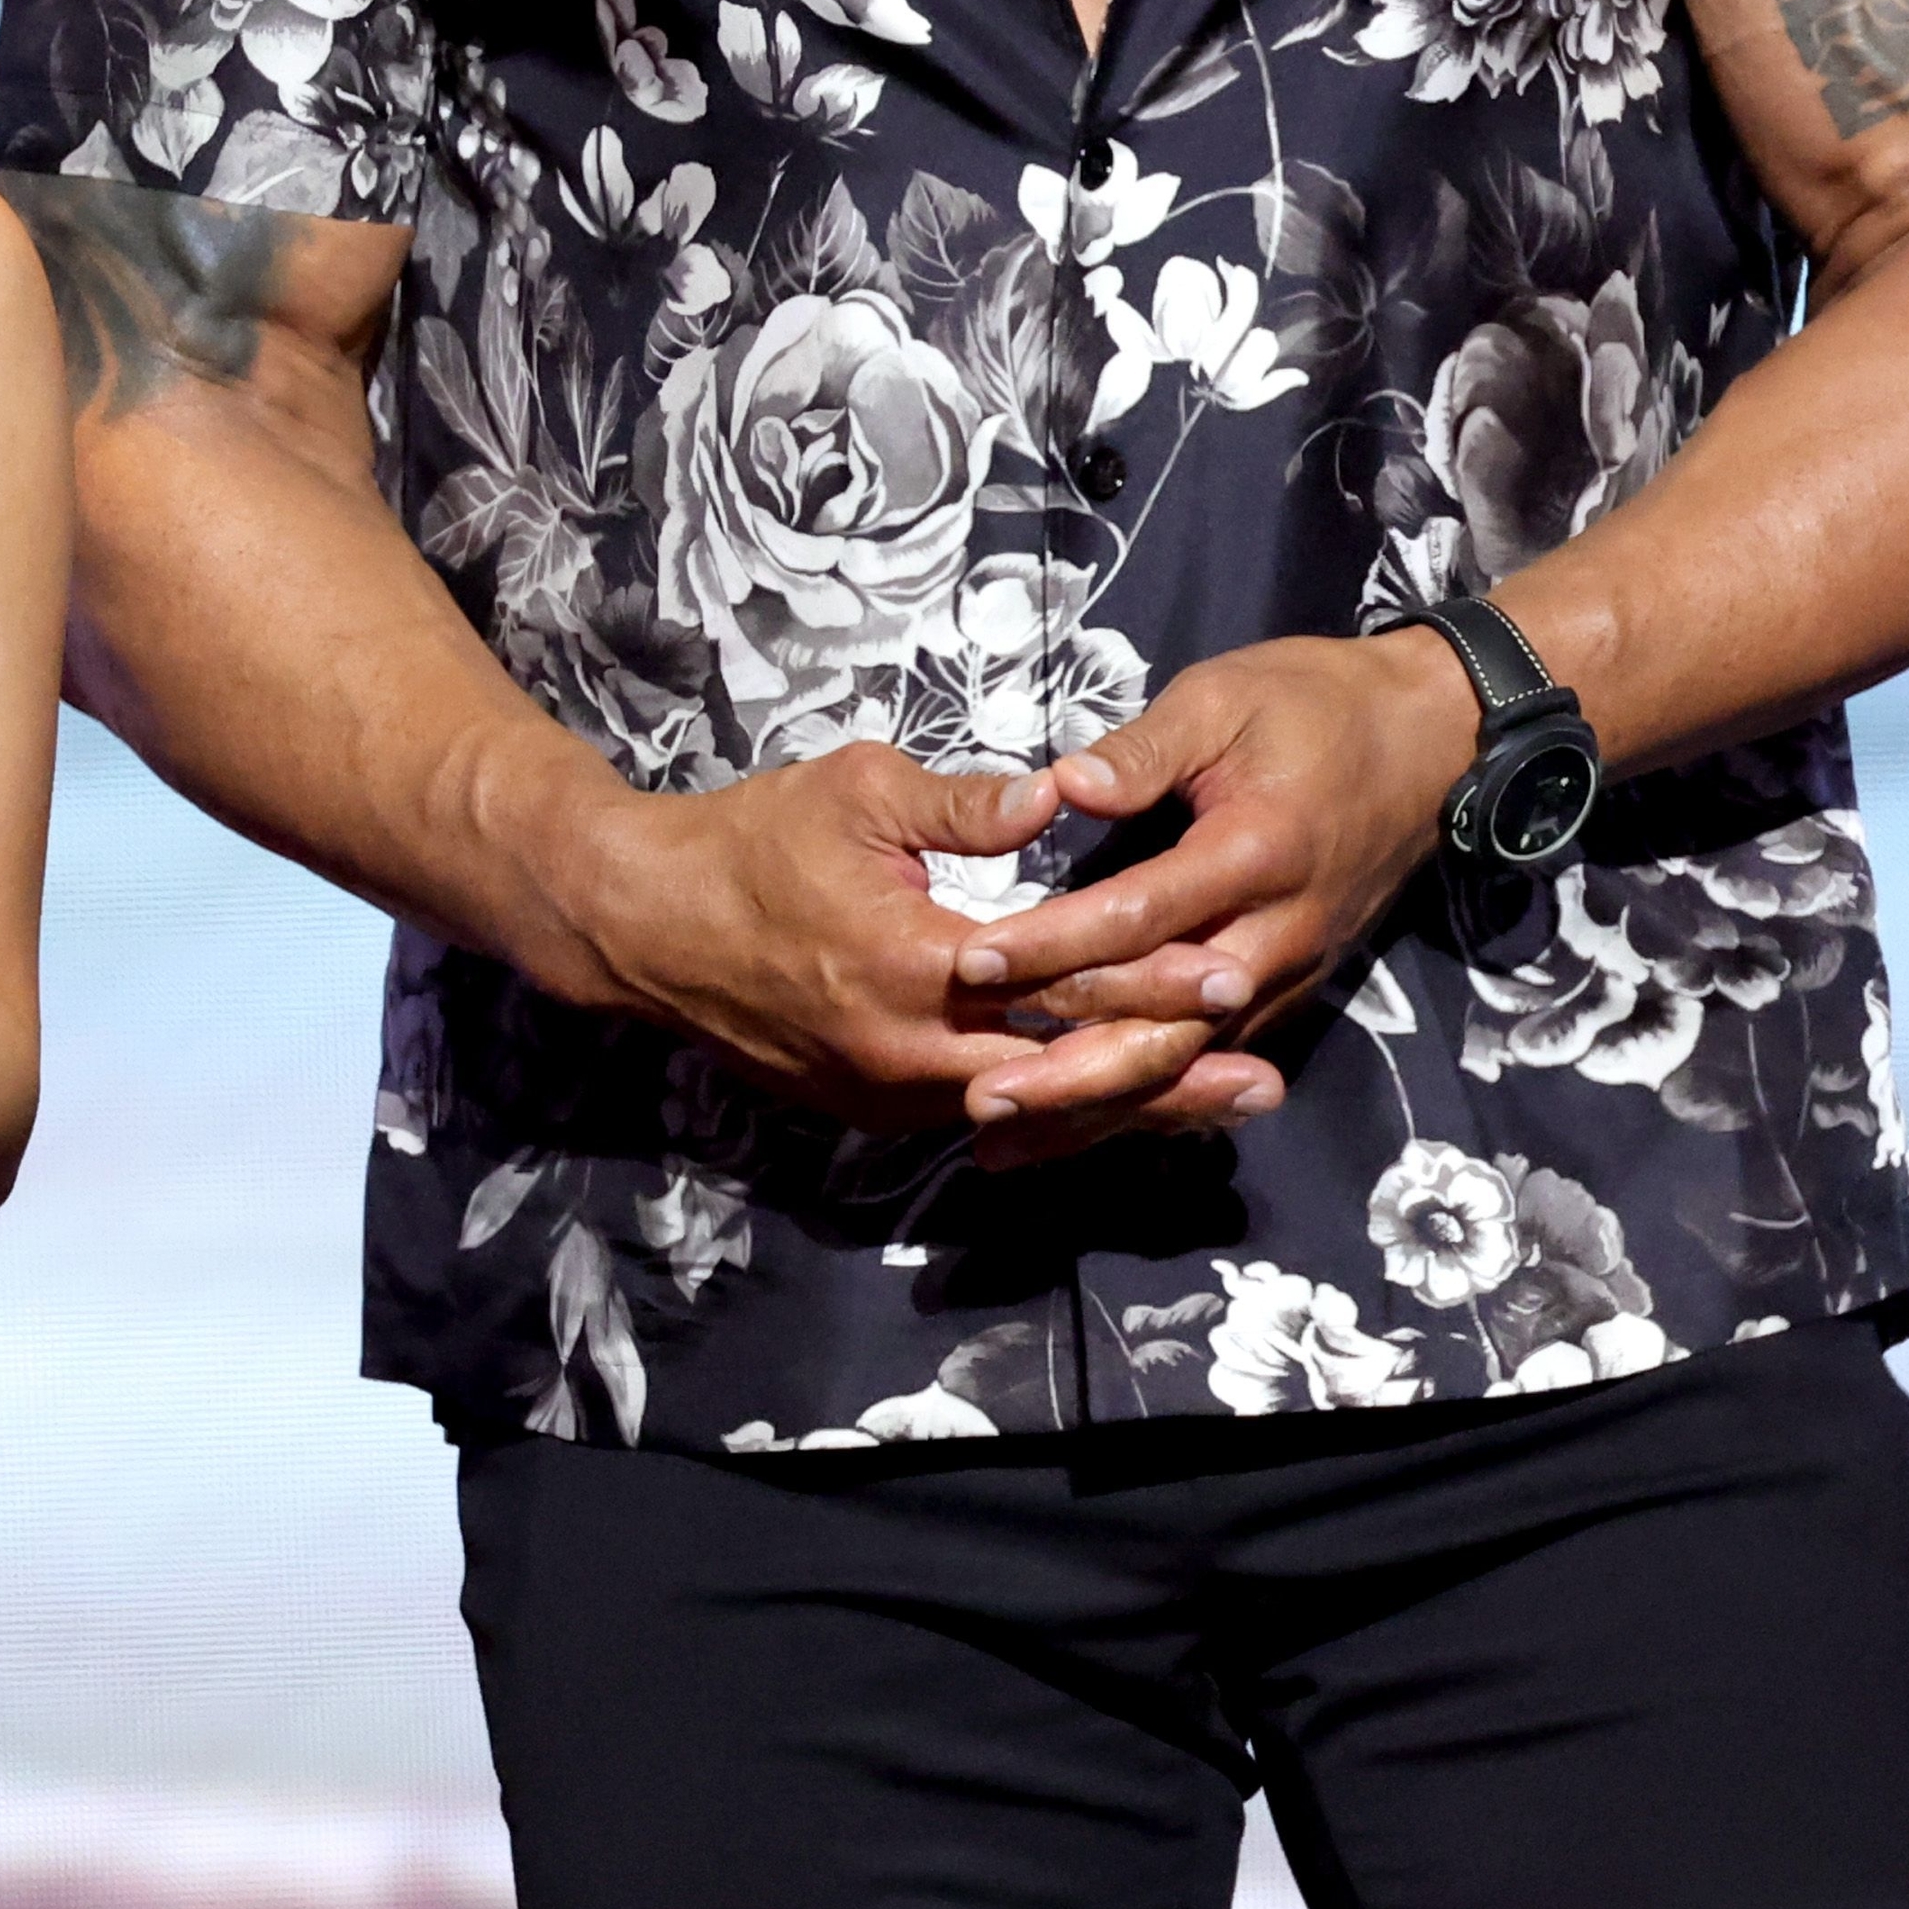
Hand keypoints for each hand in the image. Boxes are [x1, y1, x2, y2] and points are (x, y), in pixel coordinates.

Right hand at [557, 739, 1282, 1141]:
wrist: (649, 924)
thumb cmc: (753, 840)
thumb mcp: (860, 792)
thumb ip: (967, 804)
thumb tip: (1062, 795)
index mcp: (914, 964)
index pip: (1060, 981)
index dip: (1152, 979)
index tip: (1235, 973)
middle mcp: (909, 1053)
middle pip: (1064, 1076)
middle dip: (1168, 1079)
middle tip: (1259, 1085)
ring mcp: (888, 1095)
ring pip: (1029, 1112)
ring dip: (1119, 1107)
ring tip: (1211, 1105)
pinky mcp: (870, 1111)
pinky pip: (981, 1117)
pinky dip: (1050, 1110)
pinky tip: (1109, 1104)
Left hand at [946, 627, 1478, 1163]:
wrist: (1434, 738)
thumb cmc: (1317, 704)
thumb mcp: (1223, 698)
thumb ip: (1142, 751)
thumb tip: (1063, 786)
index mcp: (1256, 854)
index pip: (1138, 918)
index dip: (1051, 946)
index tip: (970, 966)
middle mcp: (1276, 935)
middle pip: (1167, 1027)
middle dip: (1070, 1072)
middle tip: (980, 1102)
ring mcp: (1291, 974)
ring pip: (1188, 1063)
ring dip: (1099, 1108)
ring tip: (1009, 1143)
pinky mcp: (1293, 990)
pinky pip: (1213, 1059)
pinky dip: (1148, 1100)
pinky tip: (1080, 1128)